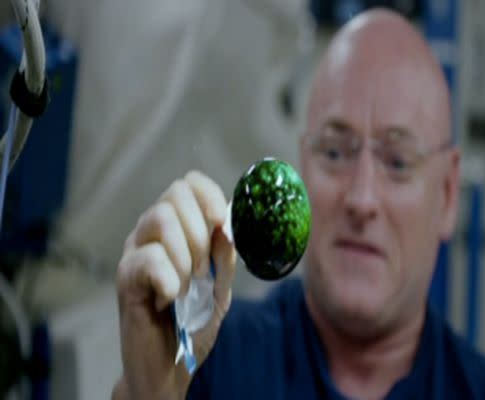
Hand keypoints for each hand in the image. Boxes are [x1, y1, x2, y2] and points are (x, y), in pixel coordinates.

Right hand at [113, 171, 235, 398]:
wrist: (170, 366)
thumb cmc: (193, 323)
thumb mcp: (221, 287)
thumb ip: (226, 256)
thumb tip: (230, 224)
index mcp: (176, 228)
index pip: (188, 184)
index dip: (210, 195)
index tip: (222, 222)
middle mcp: (151, 232)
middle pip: (174, 194)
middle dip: (200, 229)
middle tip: (205, 267)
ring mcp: (135, 252)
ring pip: (159, 218)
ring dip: (186, 254)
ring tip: (189, 286)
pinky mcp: (124, 277)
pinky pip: (148, 258)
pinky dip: (171, 278)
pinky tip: (171, 298)